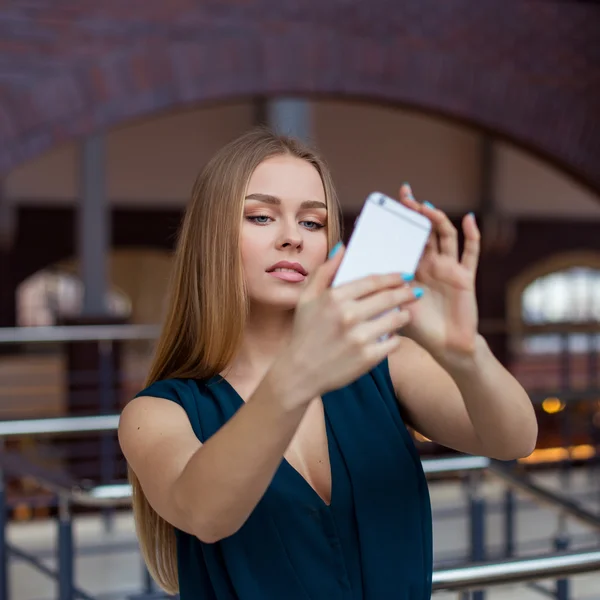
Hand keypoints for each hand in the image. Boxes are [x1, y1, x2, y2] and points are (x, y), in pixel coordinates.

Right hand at [276, 245, 420, 400]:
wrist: (299, 372)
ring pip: (396, 319)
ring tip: (405, 313)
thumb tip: (342, 247)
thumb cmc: (304, 332)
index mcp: (334, 297)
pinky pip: (394, 342)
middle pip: (389, 298)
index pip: (373, 281)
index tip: (404, 276)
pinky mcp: (367, 358)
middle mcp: (348, 315)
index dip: (392, 277)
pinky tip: (392, 335)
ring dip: (404, 314)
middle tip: (413, 291)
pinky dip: (396, 337)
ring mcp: (359, 338)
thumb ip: (325, 271)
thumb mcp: (306, 298)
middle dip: (405, 292)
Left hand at [398, 184, 480, 361]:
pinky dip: (471, 235)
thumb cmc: (418, 329)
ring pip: (444, 236)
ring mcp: (448, 269)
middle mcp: (429, 265)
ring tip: (425, 206)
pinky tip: (468, 219)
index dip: (396, 224)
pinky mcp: (465, 276)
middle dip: (414, 212)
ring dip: (436, 219)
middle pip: (423, 231)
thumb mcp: (394, 306)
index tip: (383, 207)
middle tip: (404, 195)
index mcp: (411, 270)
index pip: (402, 239)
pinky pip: (470, 253)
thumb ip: (381, 289)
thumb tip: (362, 271)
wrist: (445, 348)